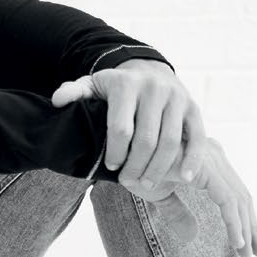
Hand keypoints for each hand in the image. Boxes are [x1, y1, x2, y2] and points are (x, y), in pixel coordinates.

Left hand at [51, 59, 206, 188]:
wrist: (150, 71)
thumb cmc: (116, 88)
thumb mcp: (92, 86)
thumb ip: (73, 93)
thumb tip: (59, 102)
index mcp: (126, 84)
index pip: (121, 128)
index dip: (115, 152)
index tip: (110, 166)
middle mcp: (154, 88)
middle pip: (146, 139)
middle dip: (136, 166)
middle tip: (128, 182)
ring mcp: (177, 98)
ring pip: (170, 142)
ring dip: (159, 169)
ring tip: (147, 184)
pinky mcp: (194, 108)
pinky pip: (197, 138)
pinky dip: (192, 160)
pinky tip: (184, 179)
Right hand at [121, 139, 256, 256]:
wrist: (116, 153)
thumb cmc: (133, 168)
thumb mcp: (159, 195)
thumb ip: (178, 212)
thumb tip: (192, 236)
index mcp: (205, 160)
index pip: (232, 193)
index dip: (243, 220)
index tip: (248, 245)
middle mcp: (213, 155)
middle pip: (241, 196)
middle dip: (251, 227)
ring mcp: (210, 160)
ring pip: (238, 200)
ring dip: (245, 228)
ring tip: (246, 253)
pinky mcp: (204, 169)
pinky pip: (227, 200)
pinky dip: (234, 222)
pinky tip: (237, 242)